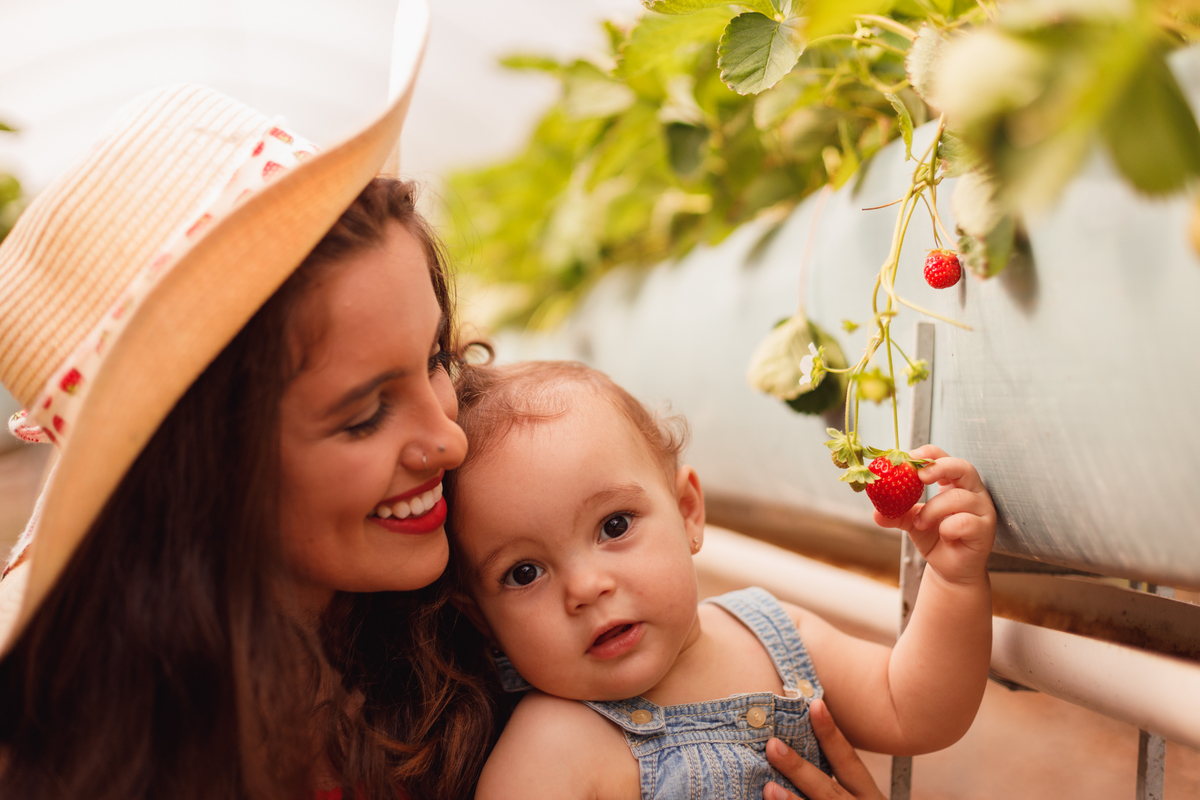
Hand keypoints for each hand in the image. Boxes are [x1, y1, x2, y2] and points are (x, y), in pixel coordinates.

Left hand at [763, 699, 884, 799]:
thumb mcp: (859, 798)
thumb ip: (835, 781)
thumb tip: (795, 743)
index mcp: (868, 798)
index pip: (848, 761)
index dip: (831, 733)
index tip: (814, 705)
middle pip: (828, 791)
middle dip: (799, 768)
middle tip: (772, 745)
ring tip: (768, 789)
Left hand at [873, 445, 995, 585]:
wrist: (950, 569)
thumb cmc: (935, 538)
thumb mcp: (911, 522)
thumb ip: (895, 513)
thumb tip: (876, 512)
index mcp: (955, 483)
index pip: (946, 458)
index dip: (930, 454)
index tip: (909, 456)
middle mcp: (972, 492)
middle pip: (963, 467)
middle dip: (939, 467)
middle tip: (919, 476)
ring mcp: (982, 510)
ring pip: (959, 497)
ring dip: (933, 509)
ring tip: (920, 522)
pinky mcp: (985, 530)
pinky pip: (966, 521)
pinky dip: (949, 527)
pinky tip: (943, 535)